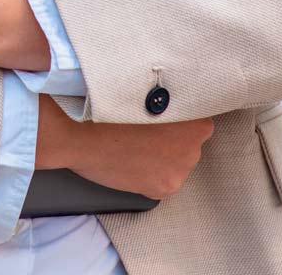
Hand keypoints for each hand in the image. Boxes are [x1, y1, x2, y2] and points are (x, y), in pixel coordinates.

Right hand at [36, 95, 213, 200]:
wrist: (82, 135)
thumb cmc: (110, 106)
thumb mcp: (145, 93)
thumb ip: (168, 99)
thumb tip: (170, 98)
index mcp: (195, 120)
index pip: (200, 120)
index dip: (182, 118)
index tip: (167, 116)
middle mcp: (193, 148)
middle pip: (189, 143)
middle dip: (173, 139)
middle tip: (147, 131)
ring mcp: (179, 170)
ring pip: (176, 163)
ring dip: (163, 158)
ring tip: (136, 147)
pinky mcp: (163, 188)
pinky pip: (163, 180)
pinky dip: (151, 175)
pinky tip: (132, 162)